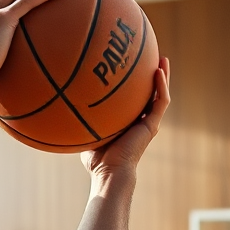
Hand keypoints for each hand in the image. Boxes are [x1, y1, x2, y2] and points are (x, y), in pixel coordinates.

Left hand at [80, 58, 170, 177]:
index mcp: (128, 122)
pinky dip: (161, 86)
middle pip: (149, 94)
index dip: (135, 84)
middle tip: (152, 57)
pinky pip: (161, 102)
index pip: (134, 99)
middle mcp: (140, 121)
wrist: (110, 171)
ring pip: (160, 95)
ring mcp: (148, 123)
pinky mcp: (152, 125)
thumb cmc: (96, 159)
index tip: (131, 67)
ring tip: (163, 59)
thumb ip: (84, 118)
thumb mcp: (88, 132)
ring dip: (163, 76)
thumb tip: (66, 104)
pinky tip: (158, 71)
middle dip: (152, 76)